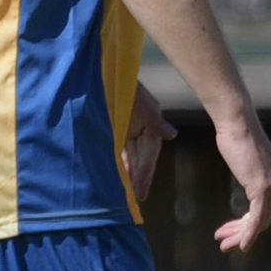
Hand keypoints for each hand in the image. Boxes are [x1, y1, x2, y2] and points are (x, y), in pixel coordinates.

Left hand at [122, 84, 173, 206]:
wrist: (97, 72)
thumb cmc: (119, 82)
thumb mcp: (139, 101)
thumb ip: (155, 119)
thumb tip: (173, 136)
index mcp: (149, 121)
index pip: (150, 153)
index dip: (146, 172)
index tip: (141, 192)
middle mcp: (140, 127)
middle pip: (141, 157)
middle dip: (138, 176)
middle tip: (135, 198)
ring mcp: (126, 127)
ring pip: (129, 155)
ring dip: (127, 171)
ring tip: (124, 192)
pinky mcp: (113, 126)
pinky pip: (117, 148)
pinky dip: (117, 161)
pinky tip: (113, 174)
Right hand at [209, 102, 270, 255]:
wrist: (237, 125)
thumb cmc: (239, 140)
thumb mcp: (250, 165)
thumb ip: (254, 178)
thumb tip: (252, 184)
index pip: (267, 213)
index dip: (248, 227)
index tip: (229, 233)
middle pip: (264, 220)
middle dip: (243, 234)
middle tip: (225, 245)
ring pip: (260, 222)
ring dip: (241, 237)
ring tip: (225, 246)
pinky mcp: (263, 187)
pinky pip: (258, 218)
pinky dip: (249, 233)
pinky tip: (241, 244)